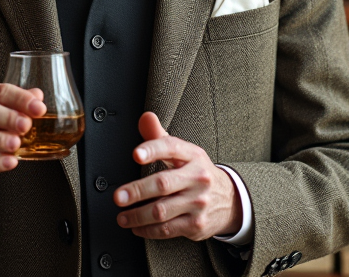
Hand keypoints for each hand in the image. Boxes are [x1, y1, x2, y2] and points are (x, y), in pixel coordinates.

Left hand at [113, 112, 242, 240]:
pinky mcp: (196, 224)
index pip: (172, 147)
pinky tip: (136, 227)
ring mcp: (198, 203)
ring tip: (122, 216)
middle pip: (163, 183)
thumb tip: (145, 117)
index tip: (135, 154)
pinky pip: (167, 229)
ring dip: (137, 215)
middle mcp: (198, 178)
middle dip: (137, 191)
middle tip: (118, 196)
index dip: (152, 149)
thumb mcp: (184, 153)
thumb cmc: (197, 173)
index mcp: (193, 155)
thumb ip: (160, 136)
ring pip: (162, 211)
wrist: (229, 200)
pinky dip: (147, 230)